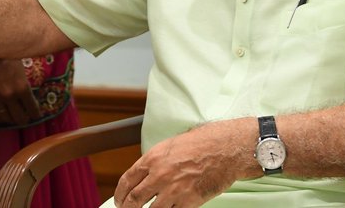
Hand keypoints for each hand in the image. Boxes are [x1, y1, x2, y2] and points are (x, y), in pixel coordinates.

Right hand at [0, 58, 41, 126]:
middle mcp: (10, 95)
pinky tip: (0, 117)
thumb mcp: (22, 67)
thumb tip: (30, 93)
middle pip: (19, 117)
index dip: (35, 115)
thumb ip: (25, 82)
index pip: (32, 109)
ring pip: (5, 118)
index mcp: (23, 87)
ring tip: (12, 119)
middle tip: (25, 119)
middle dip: (24, 120)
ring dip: (10, 120)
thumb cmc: (8, 54)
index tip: (35, 116)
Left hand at [114, 119, 254, 207]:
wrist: (225, 149)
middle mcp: (160, 174)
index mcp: (153, 158)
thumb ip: (155, 161)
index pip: (127, 180)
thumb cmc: (201, 143)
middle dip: (128, 207)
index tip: (119, 200)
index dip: (120, 193)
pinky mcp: (189, 202)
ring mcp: (174, 190)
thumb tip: (144, 175)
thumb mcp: (171, 146)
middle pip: (135, 199)